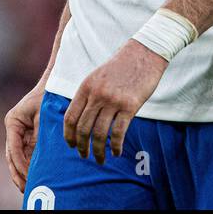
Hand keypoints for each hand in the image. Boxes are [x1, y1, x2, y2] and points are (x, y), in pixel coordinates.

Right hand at [4, 82, 45, 192]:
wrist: (54, 85)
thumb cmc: (48, 98)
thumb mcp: (44, 117)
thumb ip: (39, 137)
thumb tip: (38, 159)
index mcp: (13, 122)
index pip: (14, 148)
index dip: (20, 164)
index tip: (29, 175)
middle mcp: (13, 129)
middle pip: (11, 156)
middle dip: (17, 173)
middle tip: (25, 188)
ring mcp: (18, 134)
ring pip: (16, 158)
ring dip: (21, 173)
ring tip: (26, 189)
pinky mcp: (27, 137)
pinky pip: (25, 155)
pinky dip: (27, 167)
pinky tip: (32, 179)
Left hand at [63, 40, 167, 164]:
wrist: (143, 53)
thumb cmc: (121, 67)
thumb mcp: (97, 77)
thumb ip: (88, 95)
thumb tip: (80, 118)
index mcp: (86, 87)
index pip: (70, 117)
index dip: (69, 135)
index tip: (71, 145)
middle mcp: (97, 95)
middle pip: (83, 128)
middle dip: (82, 146)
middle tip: (84, 156)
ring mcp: (113, 101)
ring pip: (100, 134)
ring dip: (99, 150)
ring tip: (100, 159)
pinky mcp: (130, 106)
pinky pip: (119, 132)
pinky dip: (116, 146)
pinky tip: (117, 152)